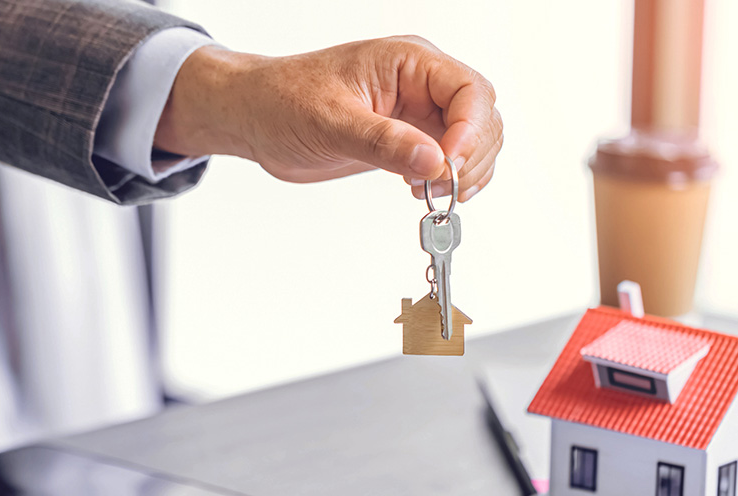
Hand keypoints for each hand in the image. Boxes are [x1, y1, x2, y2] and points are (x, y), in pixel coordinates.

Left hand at [154, 36, 502, 201]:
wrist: (254, 116)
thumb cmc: (281, 101)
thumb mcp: (330, 122)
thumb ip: (384, 142)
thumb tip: (434, 161)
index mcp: (408, 61)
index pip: (468, 91)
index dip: (470, 132)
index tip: (449, 167)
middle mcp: (421, 83)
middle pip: (482, 116)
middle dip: (472, 156)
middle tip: (441, 187)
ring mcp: (418, 112)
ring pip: (475, 140)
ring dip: (466, 172)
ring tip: (431, 191)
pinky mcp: (410, 138)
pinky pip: (452, 158)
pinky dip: (452, 180)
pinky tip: (424, 190)